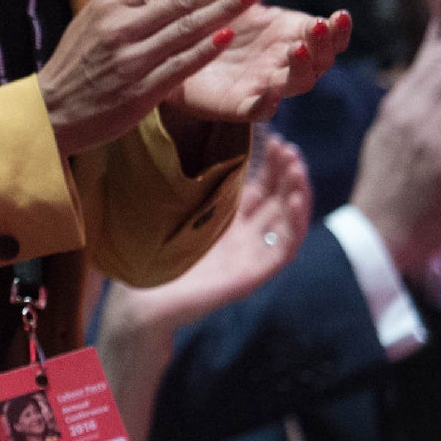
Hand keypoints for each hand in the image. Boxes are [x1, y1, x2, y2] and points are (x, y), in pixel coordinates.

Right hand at [40, 0, 285, 154]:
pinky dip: (204, 49)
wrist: (51, 109)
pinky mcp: (139, 90)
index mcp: (112, 6)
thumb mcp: (91, 13)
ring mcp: (131, 59)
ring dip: (225, 8)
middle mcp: (121, 28)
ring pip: (186, 28)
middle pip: (183, 0)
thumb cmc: (76, 60)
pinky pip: (178, 65)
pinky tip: (229, 35)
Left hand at [110, 131, 312, 335]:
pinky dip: (295, 224)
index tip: (275, 137)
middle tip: (289, 148)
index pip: (258, 188)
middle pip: (276, 201)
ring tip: (298, 167)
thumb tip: (186, 137)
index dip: (269, 164)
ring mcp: (250, 256)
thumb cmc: (149, 257)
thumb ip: (186, 186)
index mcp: (226, 222)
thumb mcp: (172, 212)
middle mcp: (243, 238)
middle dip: (286, 173)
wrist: (142, 303)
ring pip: (286, 221)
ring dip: (297, 193)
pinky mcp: (253, 275)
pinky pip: (283, 249)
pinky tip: (297, 199)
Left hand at [161, 0, 348, 127]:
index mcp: (290, 34)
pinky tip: (269, 93)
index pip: (329, 36)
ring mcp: (263, 83)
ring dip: (302, 68)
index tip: (340, 14)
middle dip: (323, 45)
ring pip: (295, 83)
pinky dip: (267, 104)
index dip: (339, 29)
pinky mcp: (236, 103)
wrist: (173, 48)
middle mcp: (283, 61)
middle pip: (319, 60)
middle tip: (318, 26)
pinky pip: (257, 110)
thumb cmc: (216, 19)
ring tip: (296, 49)